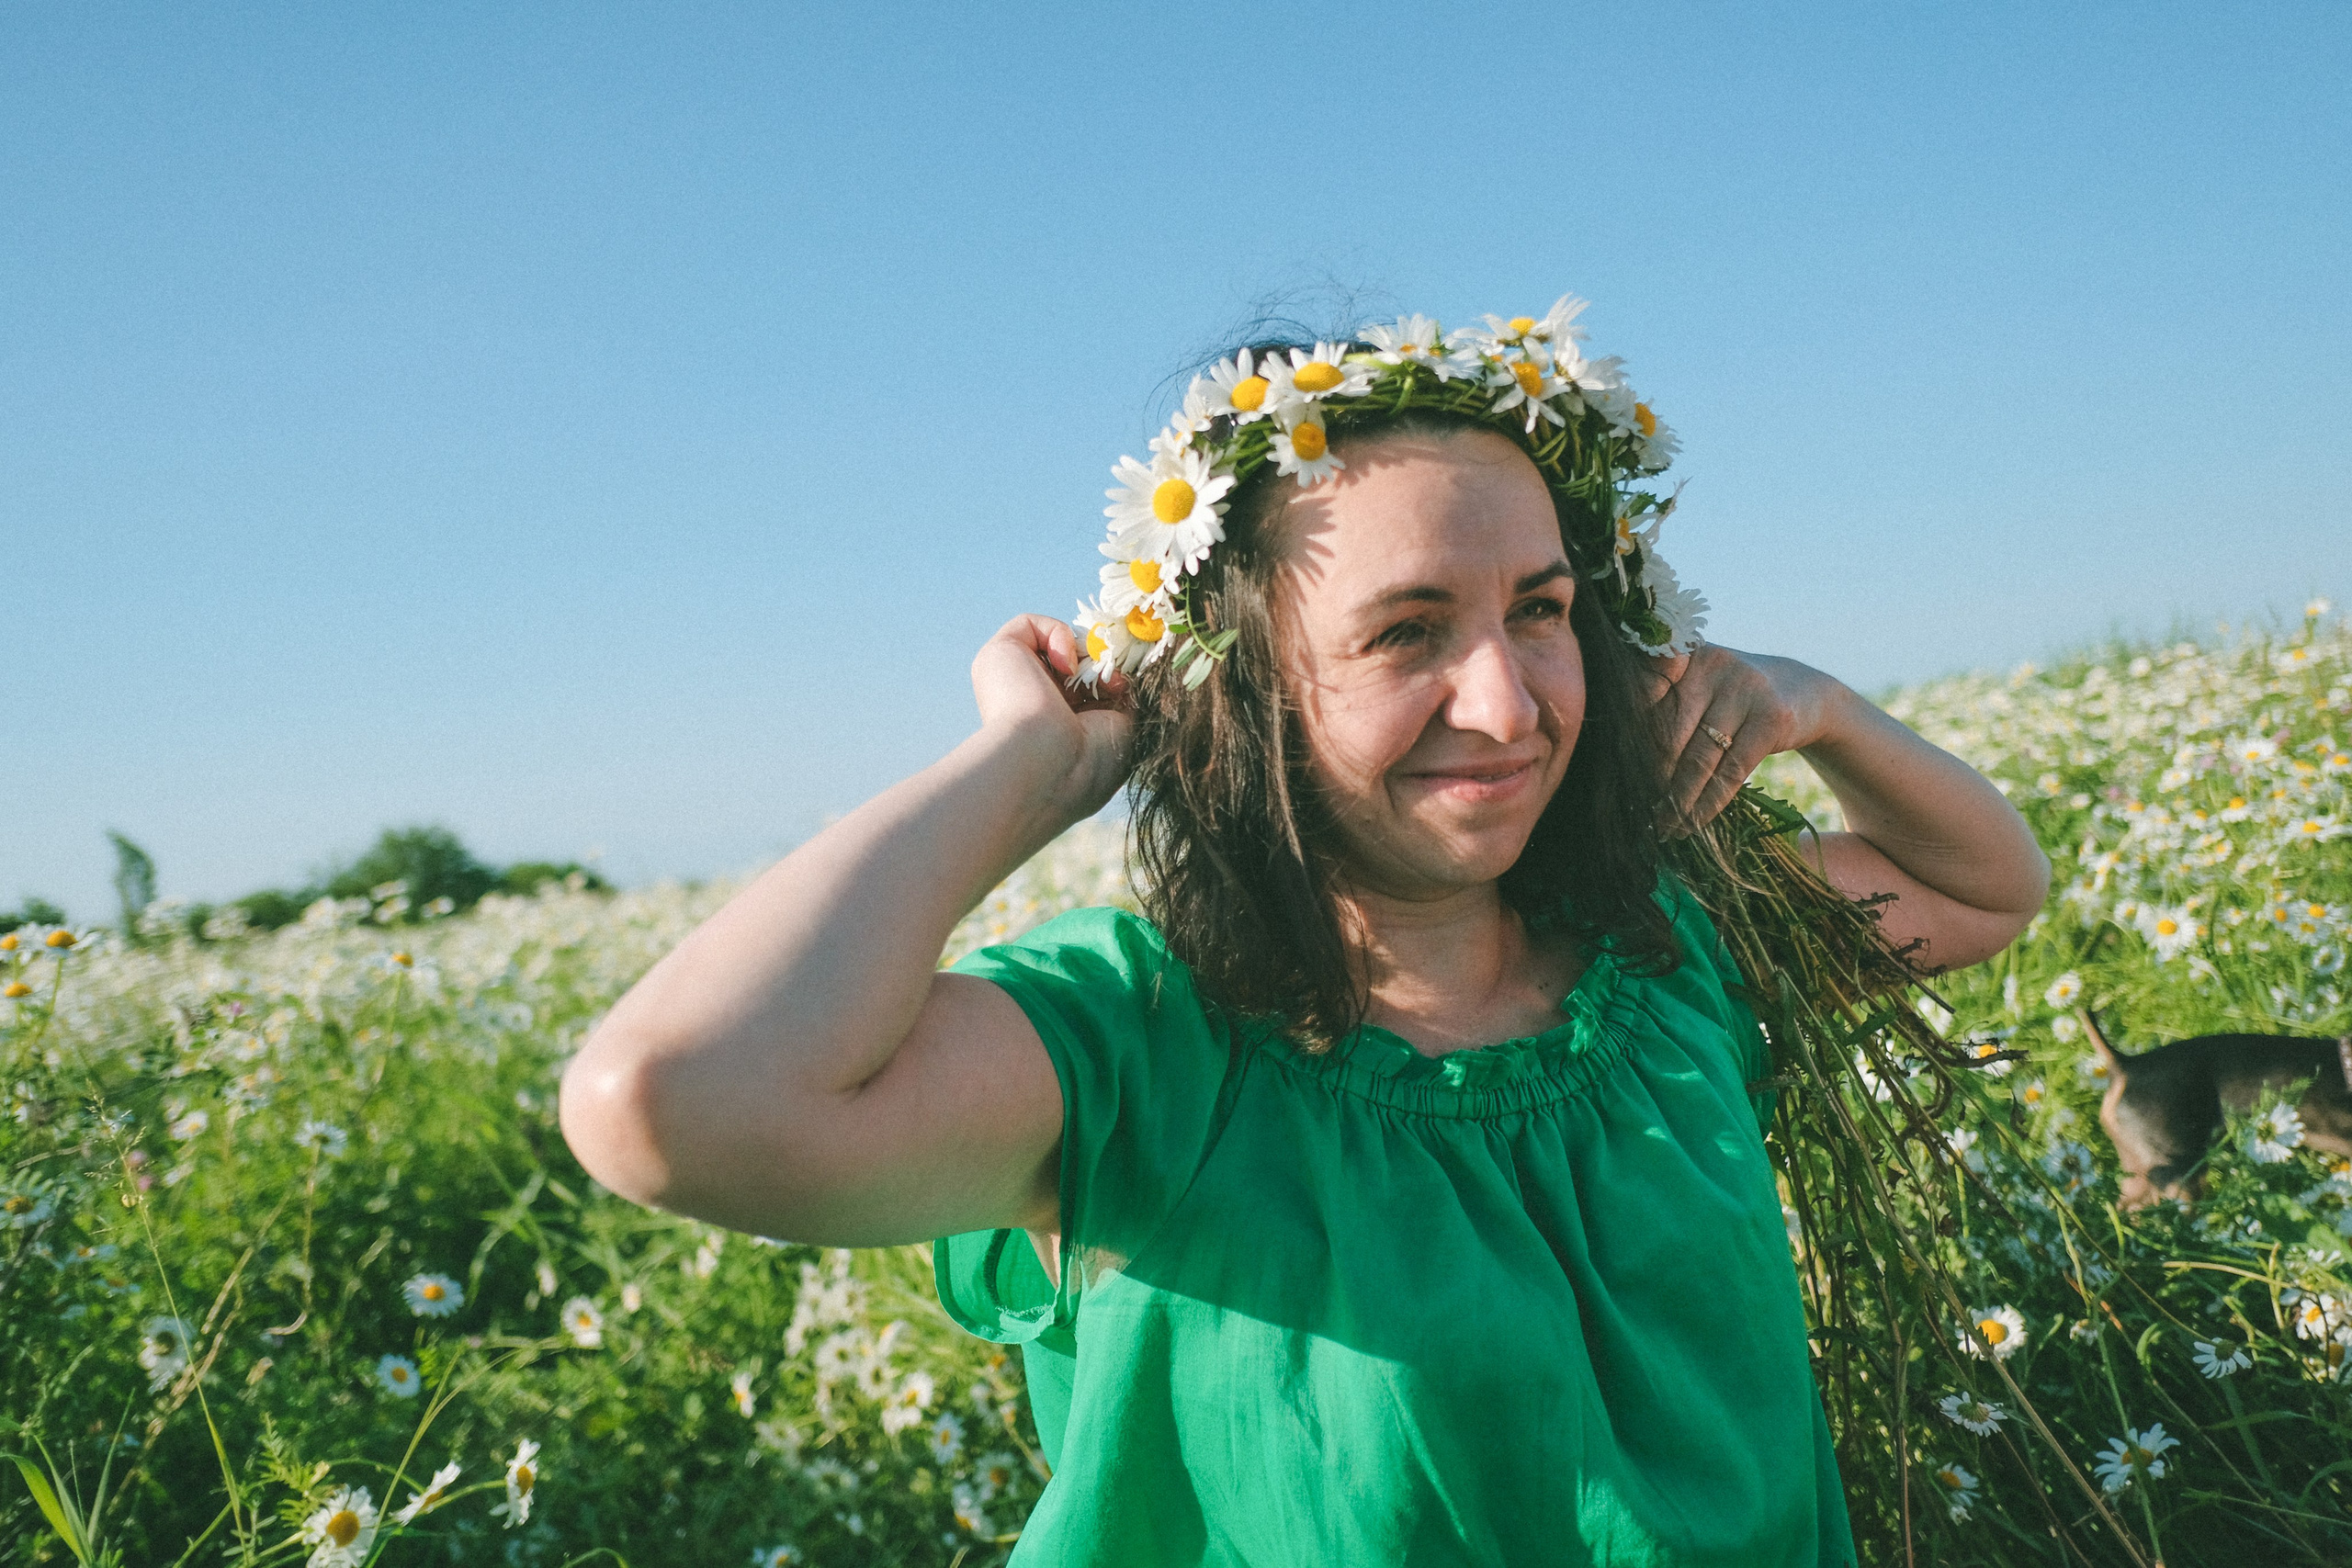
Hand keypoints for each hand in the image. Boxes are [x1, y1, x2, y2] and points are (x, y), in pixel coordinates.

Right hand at [970, 614, 1136, 820]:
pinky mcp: (996, 655)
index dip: (1108, 680)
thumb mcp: (1120, 730)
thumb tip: (1121, 672)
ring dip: (1081, 652)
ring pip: (1049, 643)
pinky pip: (1029, 624)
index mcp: (1052, 728)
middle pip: (1067, 664)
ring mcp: (1008, 680)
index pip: (1081, 689)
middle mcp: (1026, 704)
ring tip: (1093, 676)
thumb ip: (1122, 699)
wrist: (1049, 767)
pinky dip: (1057, 633)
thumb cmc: (1088, 763)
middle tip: (1115, 678)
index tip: (1126, 687)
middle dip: (1097, 664)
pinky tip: (1067, 666)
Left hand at [1641, 644, 1841, 832]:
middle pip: (1668, 736)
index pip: (1643, 697)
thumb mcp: (1698, 686)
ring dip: (1677, 802)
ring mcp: (1746, 689)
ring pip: (1698, 759)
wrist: (1802, 692)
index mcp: (1684, 655)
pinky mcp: (1772, 718)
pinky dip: (1709, 804)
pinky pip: (1731, 772)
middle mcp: (1712, 665)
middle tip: (1636, 814)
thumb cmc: (1730, 698)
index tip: (1617, 775)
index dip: (1630, 739)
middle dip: (1651, 780)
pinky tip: (1693, 825)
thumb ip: (1662, 708)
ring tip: (1662, 828)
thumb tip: (1622, 769)